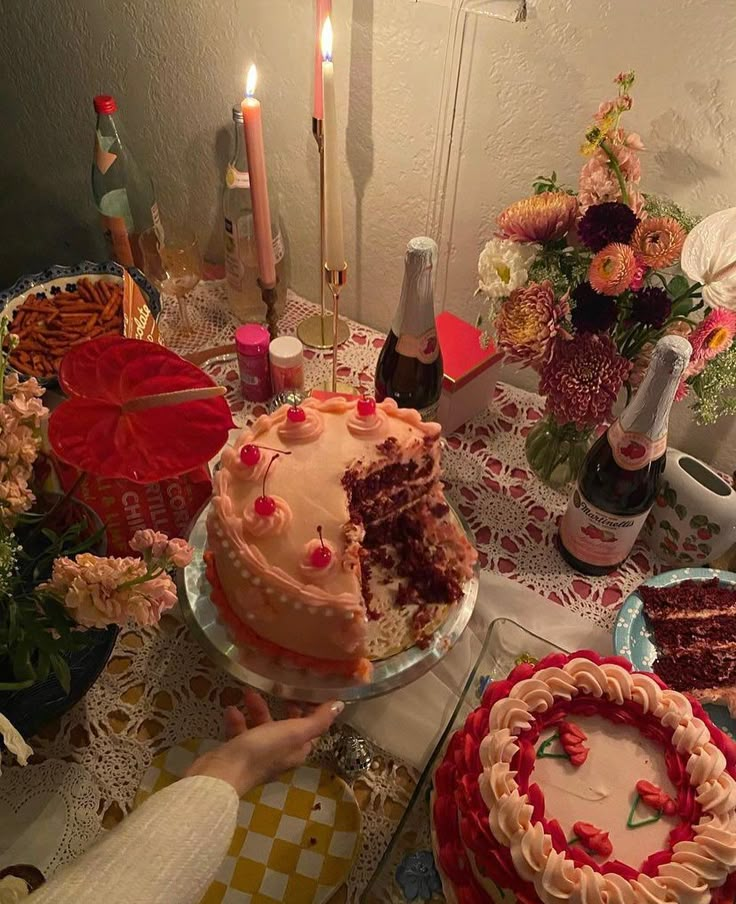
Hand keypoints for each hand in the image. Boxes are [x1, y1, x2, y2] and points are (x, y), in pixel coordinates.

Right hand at [186, 690, 343, 795]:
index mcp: (296, 751)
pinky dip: (237, 721)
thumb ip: (317, 720)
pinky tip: (231, 710)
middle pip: (286, 727)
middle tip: (279, 688)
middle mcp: (279, 755)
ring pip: (261, 728)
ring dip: (256, 709)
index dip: (311, 711)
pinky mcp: (237, 755)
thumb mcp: (294, 732)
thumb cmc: (262, 752)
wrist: (222, 774)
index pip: (311, 730)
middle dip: (282, 707)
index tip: (306, 690)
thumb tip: (341, 706)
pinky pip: (240, 734)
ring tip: (248, 693)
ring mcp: (257, 756)